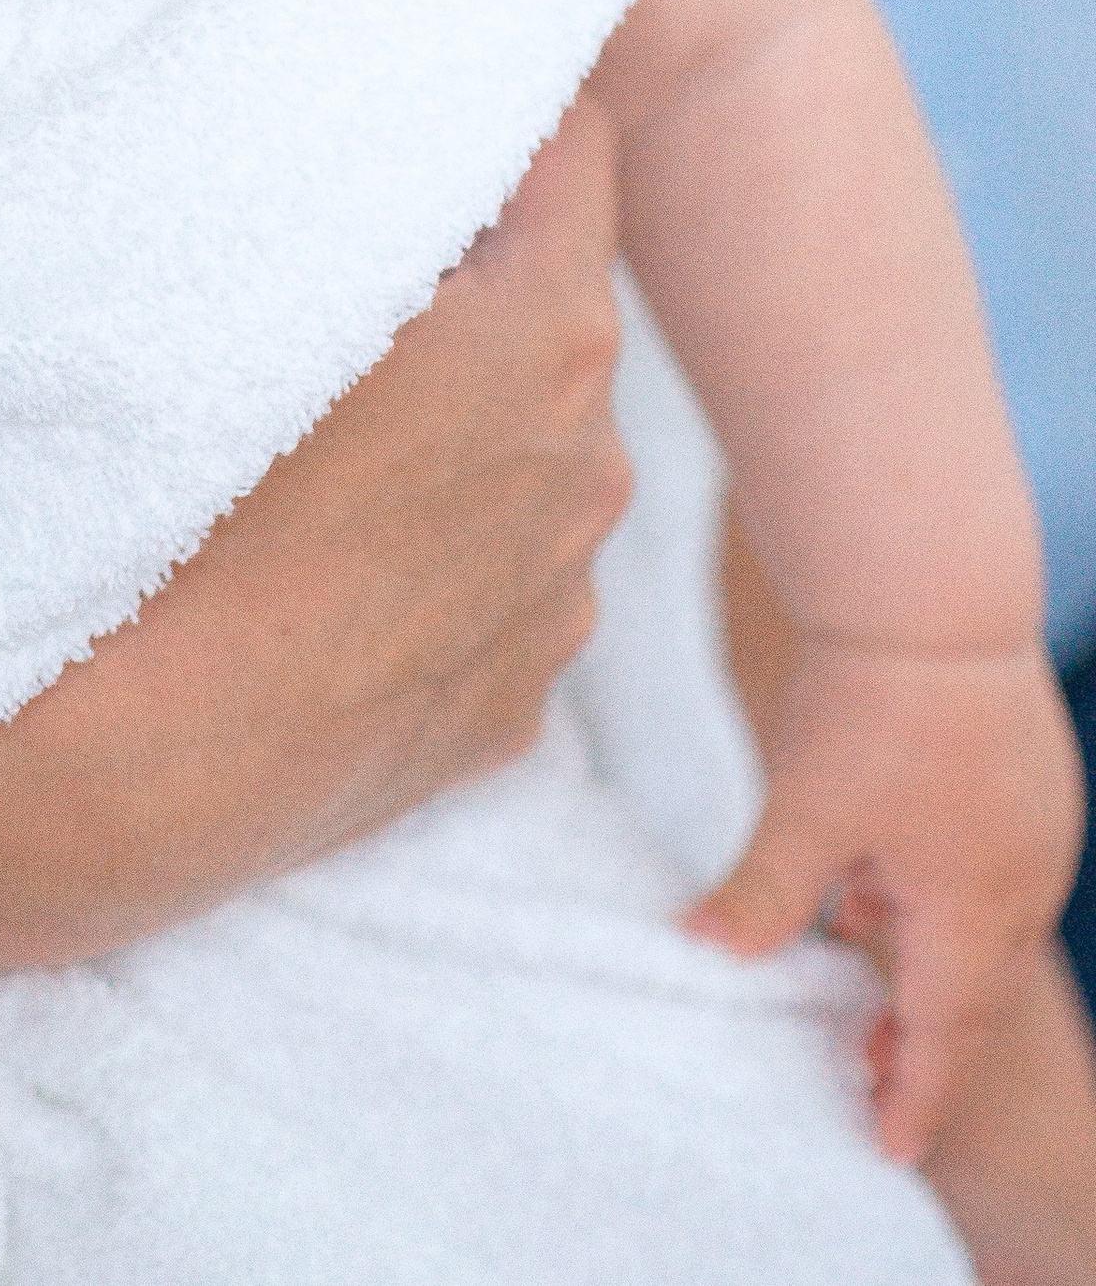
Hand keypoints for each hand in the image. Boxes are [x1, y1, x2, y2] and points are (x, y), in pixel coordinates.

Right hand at [0, 101, 633, 965]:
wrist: (95, 772)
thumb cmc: (145, 489)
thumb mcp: (229, 266)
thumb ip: (330, 163)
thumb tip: (362, 66)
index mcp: (546, 332)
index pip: (577, 144)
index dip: (496, 105)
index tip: (417, 93)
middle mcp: (586, 465)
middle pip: (542, 301)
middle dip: (457, 272)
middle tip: (322, 257)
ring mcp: (549, 605)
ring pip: (515, 449)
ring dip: (442, 419)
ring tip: (297, 431)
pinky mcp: (498, 719)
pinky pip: (476, 579)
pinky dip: (417, 550)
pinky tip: (305, 560)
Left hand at [689, 633, 1084, 1161]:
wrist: (933, 592)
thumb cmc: (869, 704)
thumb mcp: (804, 809)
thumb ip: (761, 893)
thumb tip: (700, 951)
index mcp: (971, 910)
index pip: (942, 1035)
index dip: (913, 1096)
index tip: (888, 1147)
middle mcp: (1021, 881)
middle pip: (968, 988)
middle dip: (919, 1035)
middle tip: (866, 1070)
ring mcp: (1038, 828)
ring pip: (981, 924)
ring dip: (928, 959)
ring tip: (863, 974)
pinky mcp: (1032, 778)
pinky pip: (991, 865)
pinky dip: (942, 893)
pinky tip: (886, 874)